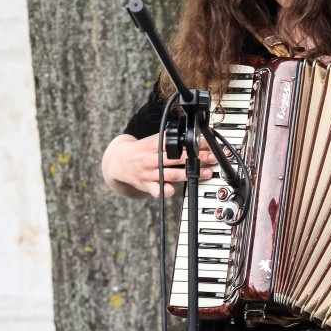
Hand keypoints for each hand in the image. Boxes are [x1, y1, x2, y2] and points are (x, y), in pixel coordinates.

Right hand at [101, 133, 217, 198]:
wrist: (118, 162)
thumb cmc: (140, 151)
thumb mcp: (151, 141)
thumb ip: (168, 141)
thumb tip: (192, 139)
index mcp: (153, 145)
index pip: (175, 142)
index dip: (192, 143)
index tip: (205, 143)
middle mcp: (151, 158)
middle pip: (177, 158)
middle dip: (197, 158)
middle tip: (211, 157)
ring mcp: (149, 173)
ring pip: (172, 174)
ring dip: (191, 174)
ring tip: (206, 173)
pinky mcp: (147, 185)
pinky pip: (157, 190)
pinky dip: (166, 191)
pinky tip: (174, 190)